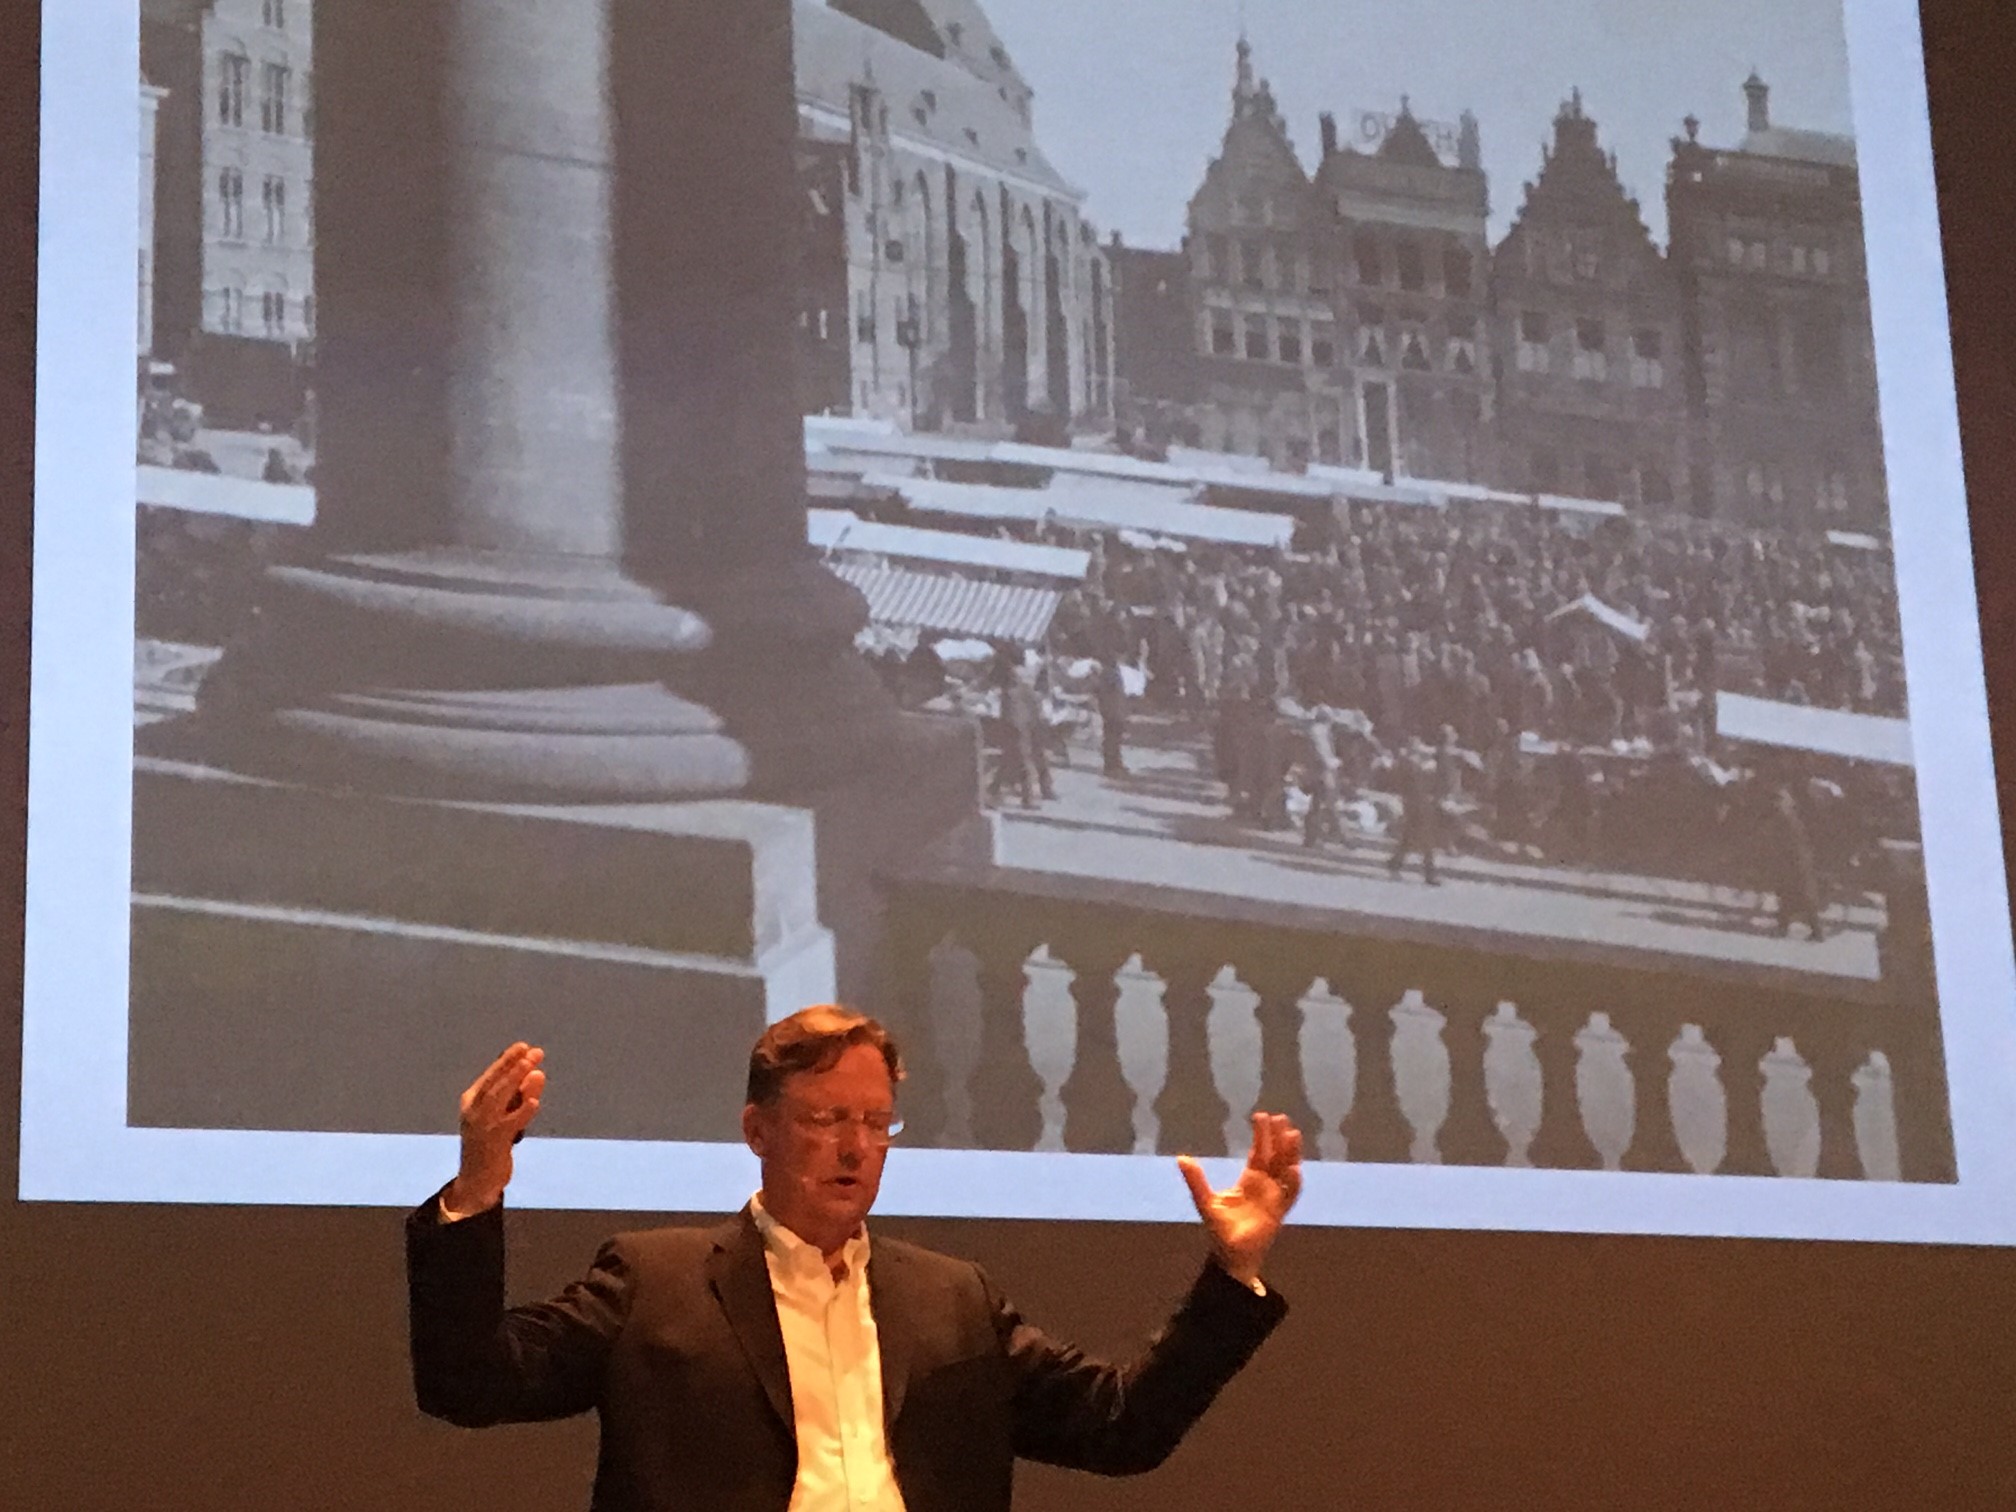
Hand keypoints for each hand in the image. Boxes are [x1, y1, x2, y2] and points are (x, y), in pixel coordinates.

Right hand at [444, 1042, 544, 1215]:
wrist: (477, 1179)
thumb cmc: (492, 1141)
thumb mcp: (505, 1114)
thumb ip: (521, 1095)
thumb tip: (538, 1073)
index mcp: (472, 1101)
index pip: (491, 1076)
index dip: (506, 1060)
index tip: (523, 1046)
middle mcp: (474, 1111)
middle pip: (494, 1083)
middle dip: (513, 1065)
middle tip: (532, 1051)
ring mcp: (482, 1127)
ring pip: (499, 1098)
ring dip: (516, 1080)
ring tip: (532, 1066)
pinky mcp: (493, 1143)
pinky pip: (509, 1124)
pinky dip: (522, 1112)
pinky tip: (535, 1103)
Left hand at [1177, 1112, 1302, 1287]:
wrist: (1231, 1258)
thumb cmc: (1221, 1231)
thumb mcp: (1206, 1202)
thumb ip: (1196, 1181)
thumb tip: (1181, 1158)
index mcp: (1249, 1180)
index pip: (1259, 1152)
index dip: (1262, 1135)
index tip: (1262, 1116)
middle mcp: (1265, 1186)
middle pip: (1275, 1157)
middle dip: (1279, 1138)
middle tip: (1282, 1118)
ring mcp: (1274, 1198)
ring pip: (1286, 1170)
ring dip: (1290, 1154)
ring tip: (1292, 1135)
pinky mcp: (1279, 1213)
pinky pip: (1289, 1195)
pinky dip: (1293, 1182)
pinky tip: (1294, 1168)